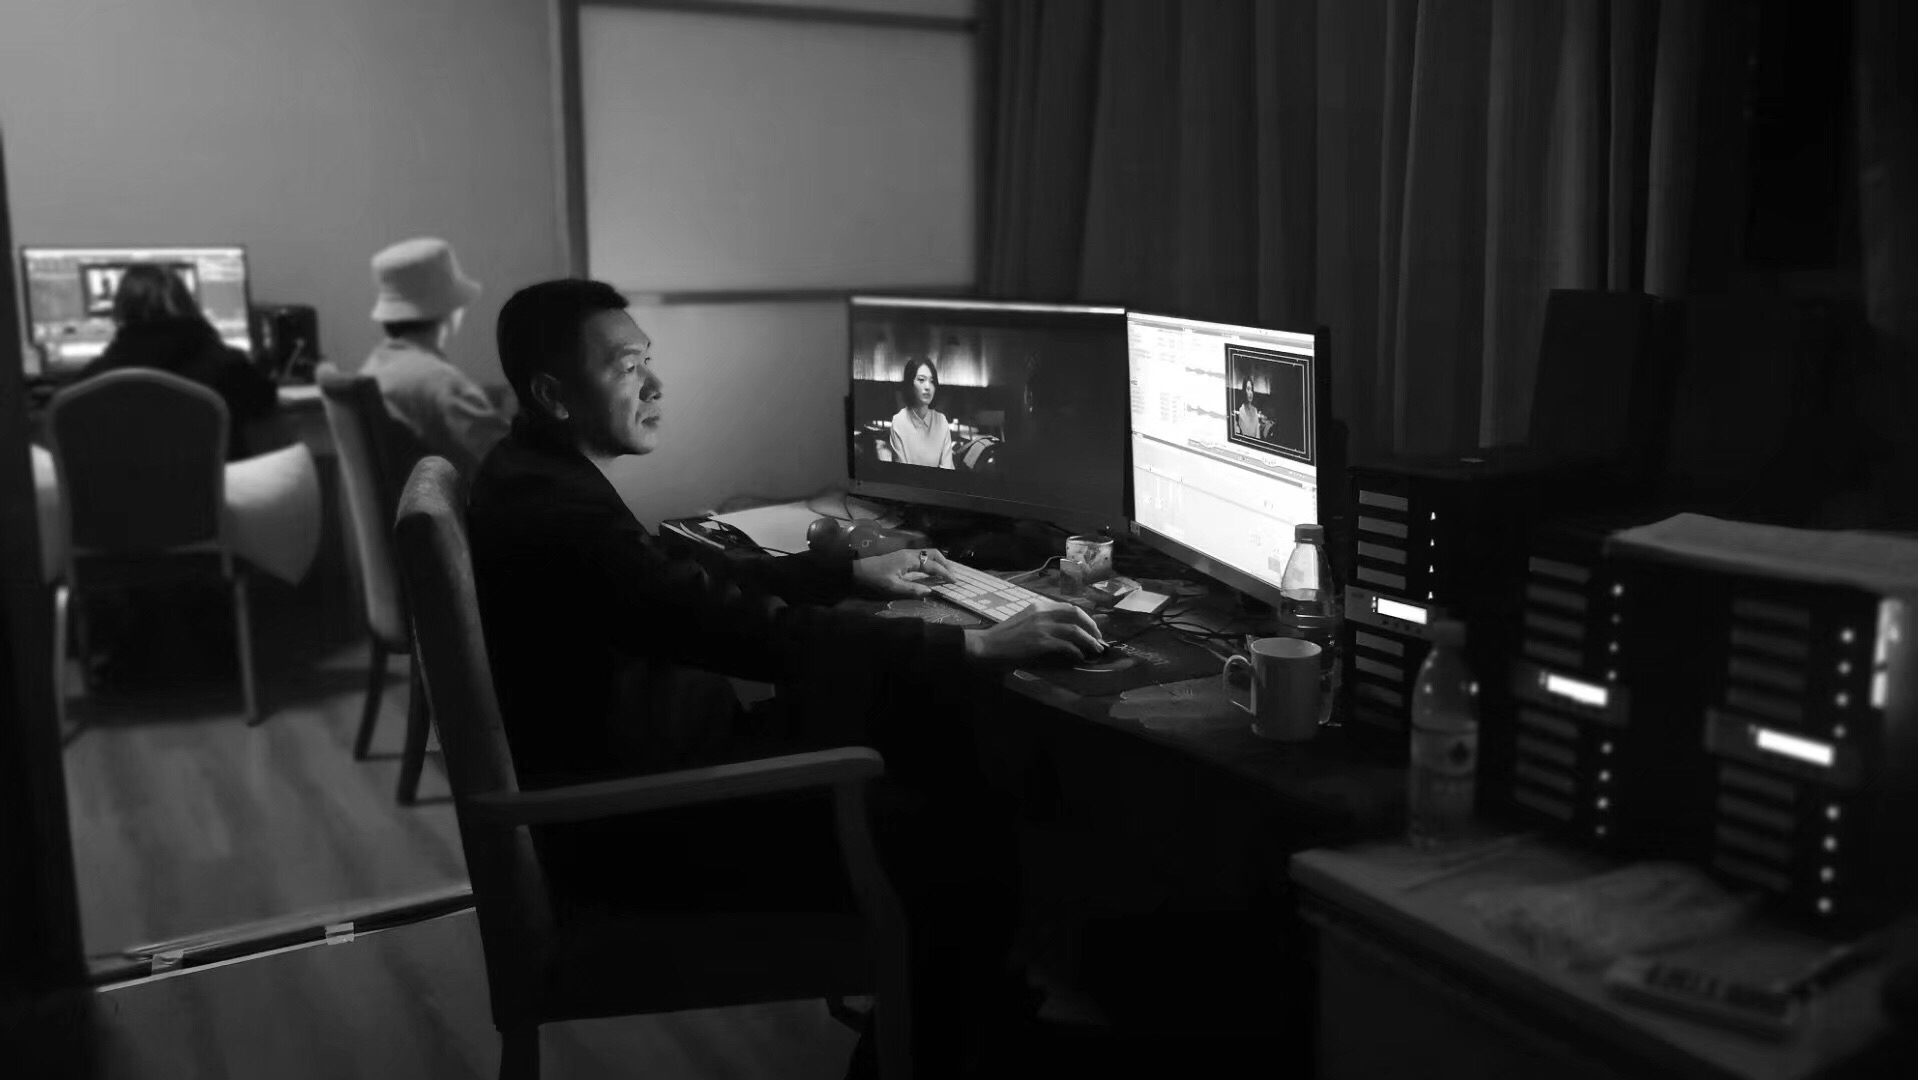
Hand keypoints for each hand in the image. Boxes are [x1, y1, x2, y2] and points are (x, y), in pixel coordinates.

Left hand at [851, 546, 957, 597]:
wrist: (855, 573)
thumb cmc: (873, 580)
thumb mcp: (892, 588)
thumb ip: (912, 590)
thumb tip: (930, 591)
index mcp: (910, 559)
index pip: (933, 565)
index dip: (945, 573)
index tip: (955, 582)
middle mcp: (909, 554)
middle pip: (933, 554)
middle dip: (945, 563)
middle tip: (953, 575)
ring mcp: (904, 555)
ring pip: (927, 554)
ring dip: (938, 562)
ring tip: (945, 573)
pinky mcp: (900, 558)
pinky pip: (921, 558)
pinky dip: (930, 563)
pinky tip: (930, 572)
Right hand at [964, 598, 1103, 663]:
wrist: (987, 645)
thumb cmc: (1005, 637)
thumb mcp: (1026, 621)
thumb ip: (1044, 621)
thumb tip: (1065, 631)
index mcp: (1039, 606)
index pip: (1070, 607)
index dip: (1085, 618)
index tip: (1092, 629)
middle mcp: (1042, 612)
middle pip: (1076, 615)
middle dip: (1092, 627)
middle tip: (1099, 639)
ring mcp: (1042, 626)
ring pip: (1075, 631)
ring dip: (1089, 641)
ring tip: (1095, 650)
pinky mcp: (1040, 642)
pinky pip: (1066, 646)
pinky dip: (1076, 652)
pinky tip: (1079, 657)